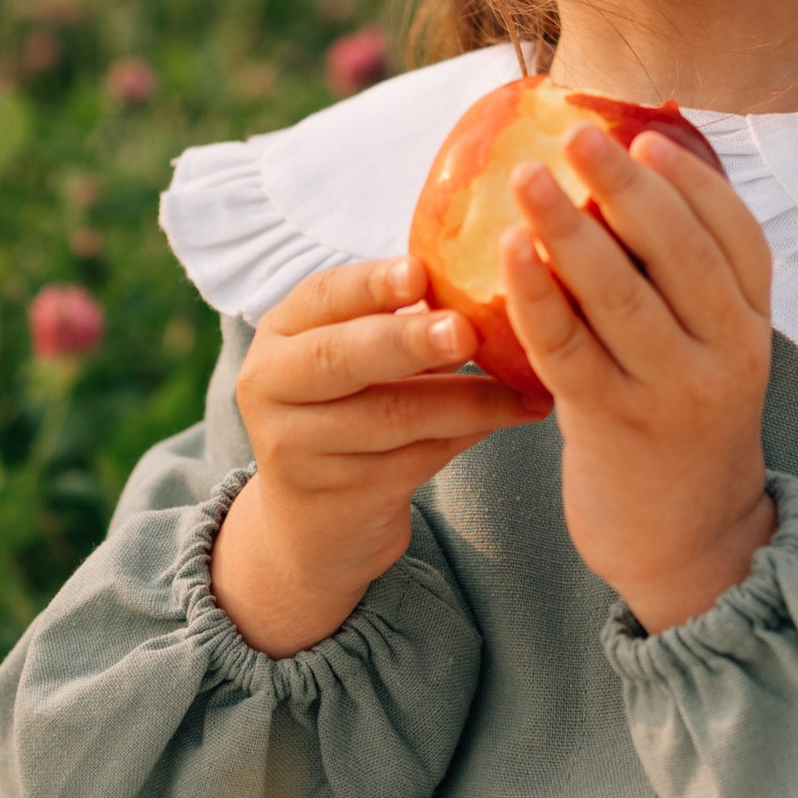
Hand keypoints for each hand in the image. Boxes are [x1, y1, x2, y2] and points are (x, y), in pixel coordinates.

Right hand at [212, 257, 543, 655]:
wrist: (314, 525)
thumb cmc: (349, 413)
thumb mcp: (351, 360)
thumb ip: (394, 319)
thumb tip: (488, 272)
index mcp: (279, 336)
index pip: (321, 296)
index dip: (371, 282)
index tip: (420, 272)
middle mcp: (272, 388)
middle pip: (342, 358)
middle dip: (408, 340)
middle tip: (465, 331)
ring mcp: (298, 448)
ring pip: (393, 416)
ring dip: (468, 398)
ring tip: (525, 384)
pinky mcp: (339, 498)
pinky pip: (418, 458)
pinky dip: (472, 433)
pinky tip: (512, 415)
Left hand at [498, 123, 776, 631]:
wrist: (686, 541)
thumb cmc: (681, 421)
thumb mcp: (710, 349)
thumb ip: (687, 277)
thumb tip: (639, 166)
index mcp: (754, 324)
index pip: (738, 236)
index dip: (695, 181)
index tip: (649, 135)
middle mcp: (727, 355)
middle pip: (679, 254)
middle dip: (626, 185)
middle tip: (577, 133)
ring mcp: (673, 393)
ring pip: (620, 296)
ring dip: (569, 229)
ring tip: (526, 177)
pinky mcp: (615, 426)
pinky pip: (569, 349)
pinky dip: (536, 296)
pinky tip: (507, 253)